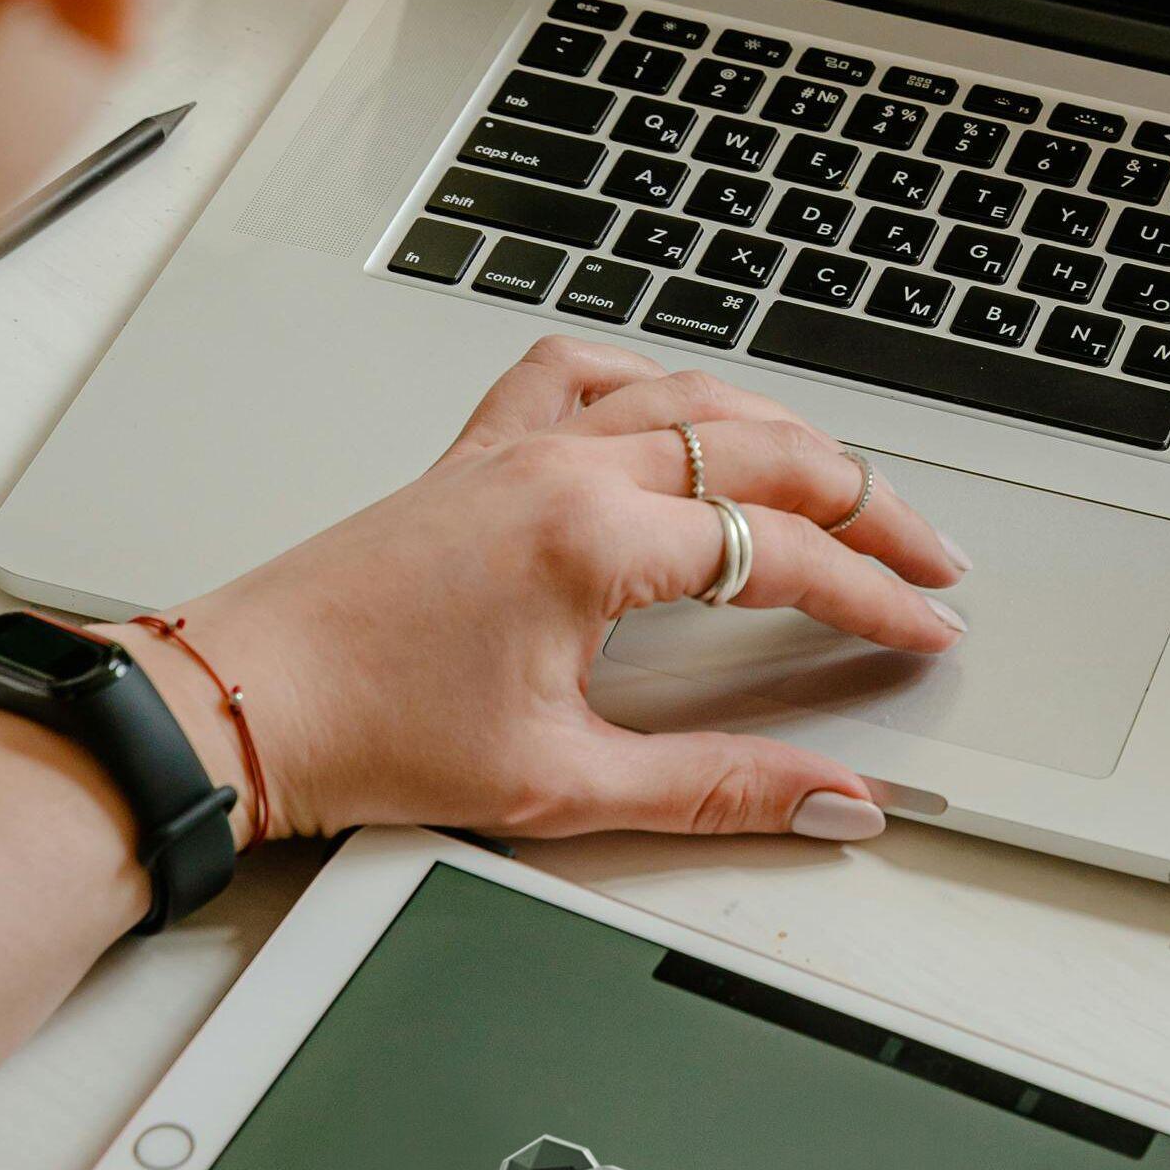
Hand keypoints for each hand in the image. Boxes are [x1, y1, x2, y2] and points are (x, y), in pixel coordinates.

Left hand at [112, 338, 967, 849]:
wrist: (242, 706)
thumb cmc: (368, 736)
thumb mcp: (565, 785)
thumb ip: (718, 787)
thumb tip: (829, 797)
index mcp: (594, 540)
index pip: (784, 554)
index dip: (875, 596)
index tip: (924, 627)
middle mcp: (564, 468)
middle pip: (765, 451)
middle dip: (867, 505)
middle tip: (927, 556)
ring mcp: (520, 445)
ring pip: (693, 395)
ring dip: (786, 436)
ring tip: (845, 485)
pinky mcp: (480, 449)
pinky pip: (585, 371)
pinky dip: (654, 380)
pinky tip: (683, 409)